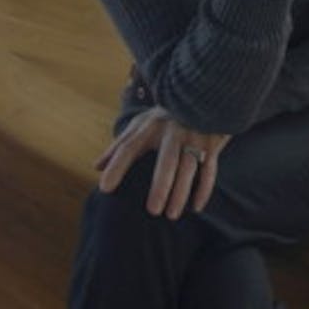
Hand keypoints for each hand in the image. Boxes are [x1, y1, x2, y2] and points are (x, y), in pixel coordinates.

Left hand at [95, 106, 230, 218]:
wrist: (204, 94)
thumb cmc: (164, 117)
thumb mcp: (141, 124)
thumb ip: (119, 145)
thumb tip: (96, 167)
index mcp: (150, 126)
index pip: (130, 147)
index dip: (117, 166)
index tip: (105, 188)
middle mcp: (173, 131)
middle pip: (167, 161)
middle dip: (161, 185)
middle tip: (153, 211)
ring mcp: (194, 137)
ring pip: (189, 168)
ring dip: (182, 192)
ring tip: (171, 215)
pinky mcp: (211, 143)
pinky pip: (209, 169)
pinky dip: (204, 189)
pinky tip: (196, 207)